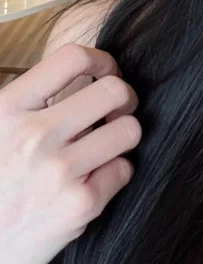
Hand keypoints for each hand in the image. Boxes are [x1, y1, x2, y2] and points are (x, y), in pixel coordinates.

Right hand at [0, 45, 140, 263]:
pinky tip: (93, 180)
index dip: (102, 59)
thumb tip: (82, 75)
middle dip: (123, 98)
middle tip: (115, 111)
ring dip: (122, 135)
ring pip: (130, 129)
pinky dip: (114, 172)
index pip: (72, 58)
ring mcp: (60, 171)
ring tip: (104, 145)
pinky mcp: (81, 205)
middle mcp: (34, 136)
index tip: (105, 71)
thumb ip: (28, 104)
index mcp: (7, 109)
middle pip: (114, 91)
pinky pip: (124, 169)